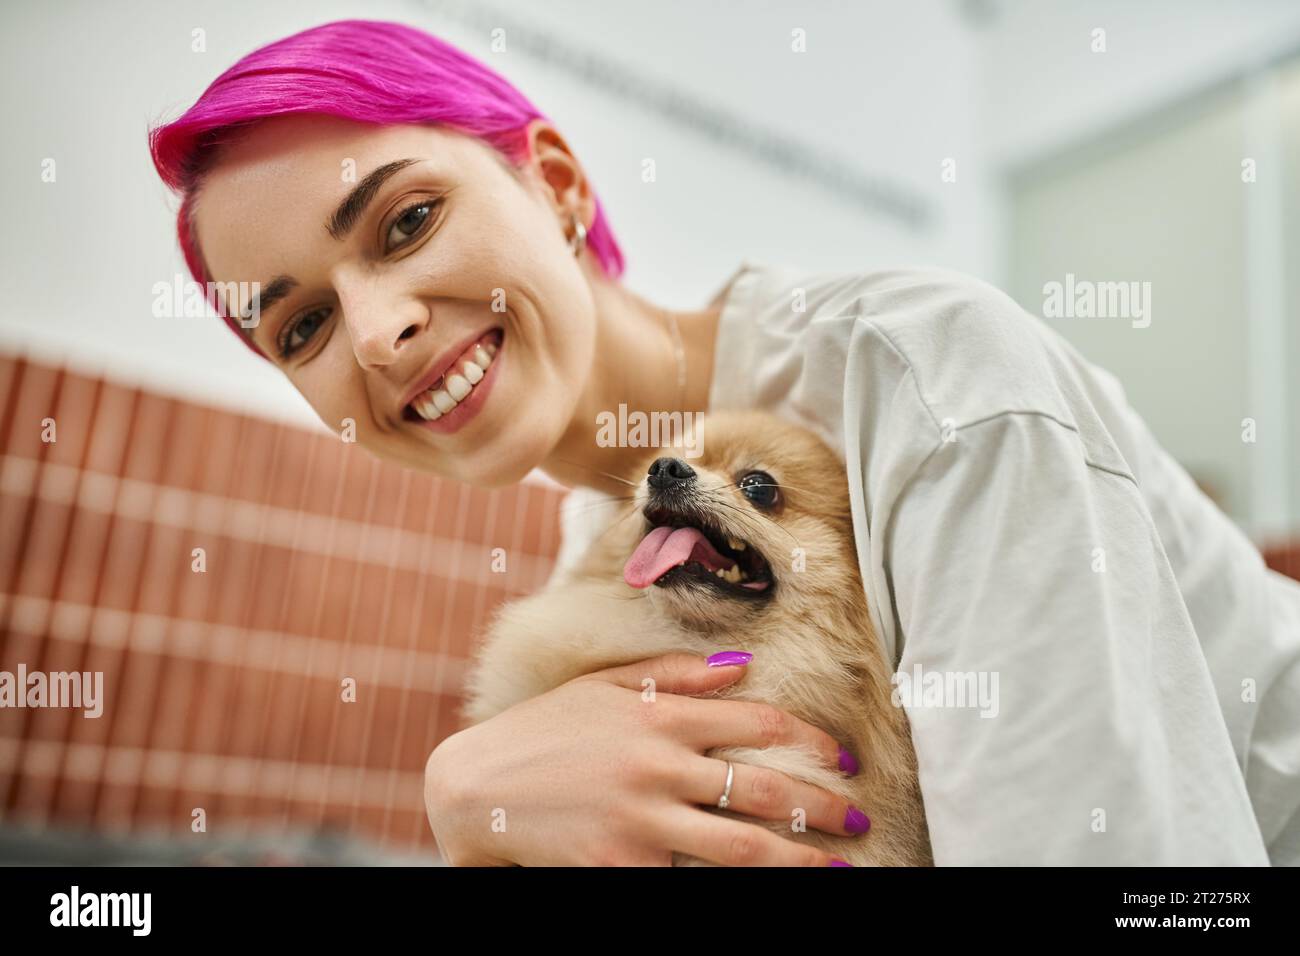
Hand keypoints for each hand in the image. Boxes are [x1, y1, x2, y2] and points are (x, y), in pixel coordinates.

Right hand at [425, 652, 864, 865]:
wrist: (475, 789)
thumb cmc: (544, 731)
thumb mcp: (603, 685)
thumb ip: (673, 672)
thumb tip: (742, 665)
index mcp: (657, 715)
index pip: (755, 721)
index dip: (808, 739)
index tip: (841, 757)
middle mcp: (657, 767)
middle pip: (761, 791)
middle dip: (820, 807)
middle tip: (857, 818)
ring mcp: (641, 823)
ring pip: (740, 849)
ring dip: (797, 860)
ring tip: (833, 867)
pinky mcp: (622, 869)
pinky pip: (688, 879)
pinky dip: (725, 884)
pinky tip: (764, 885)